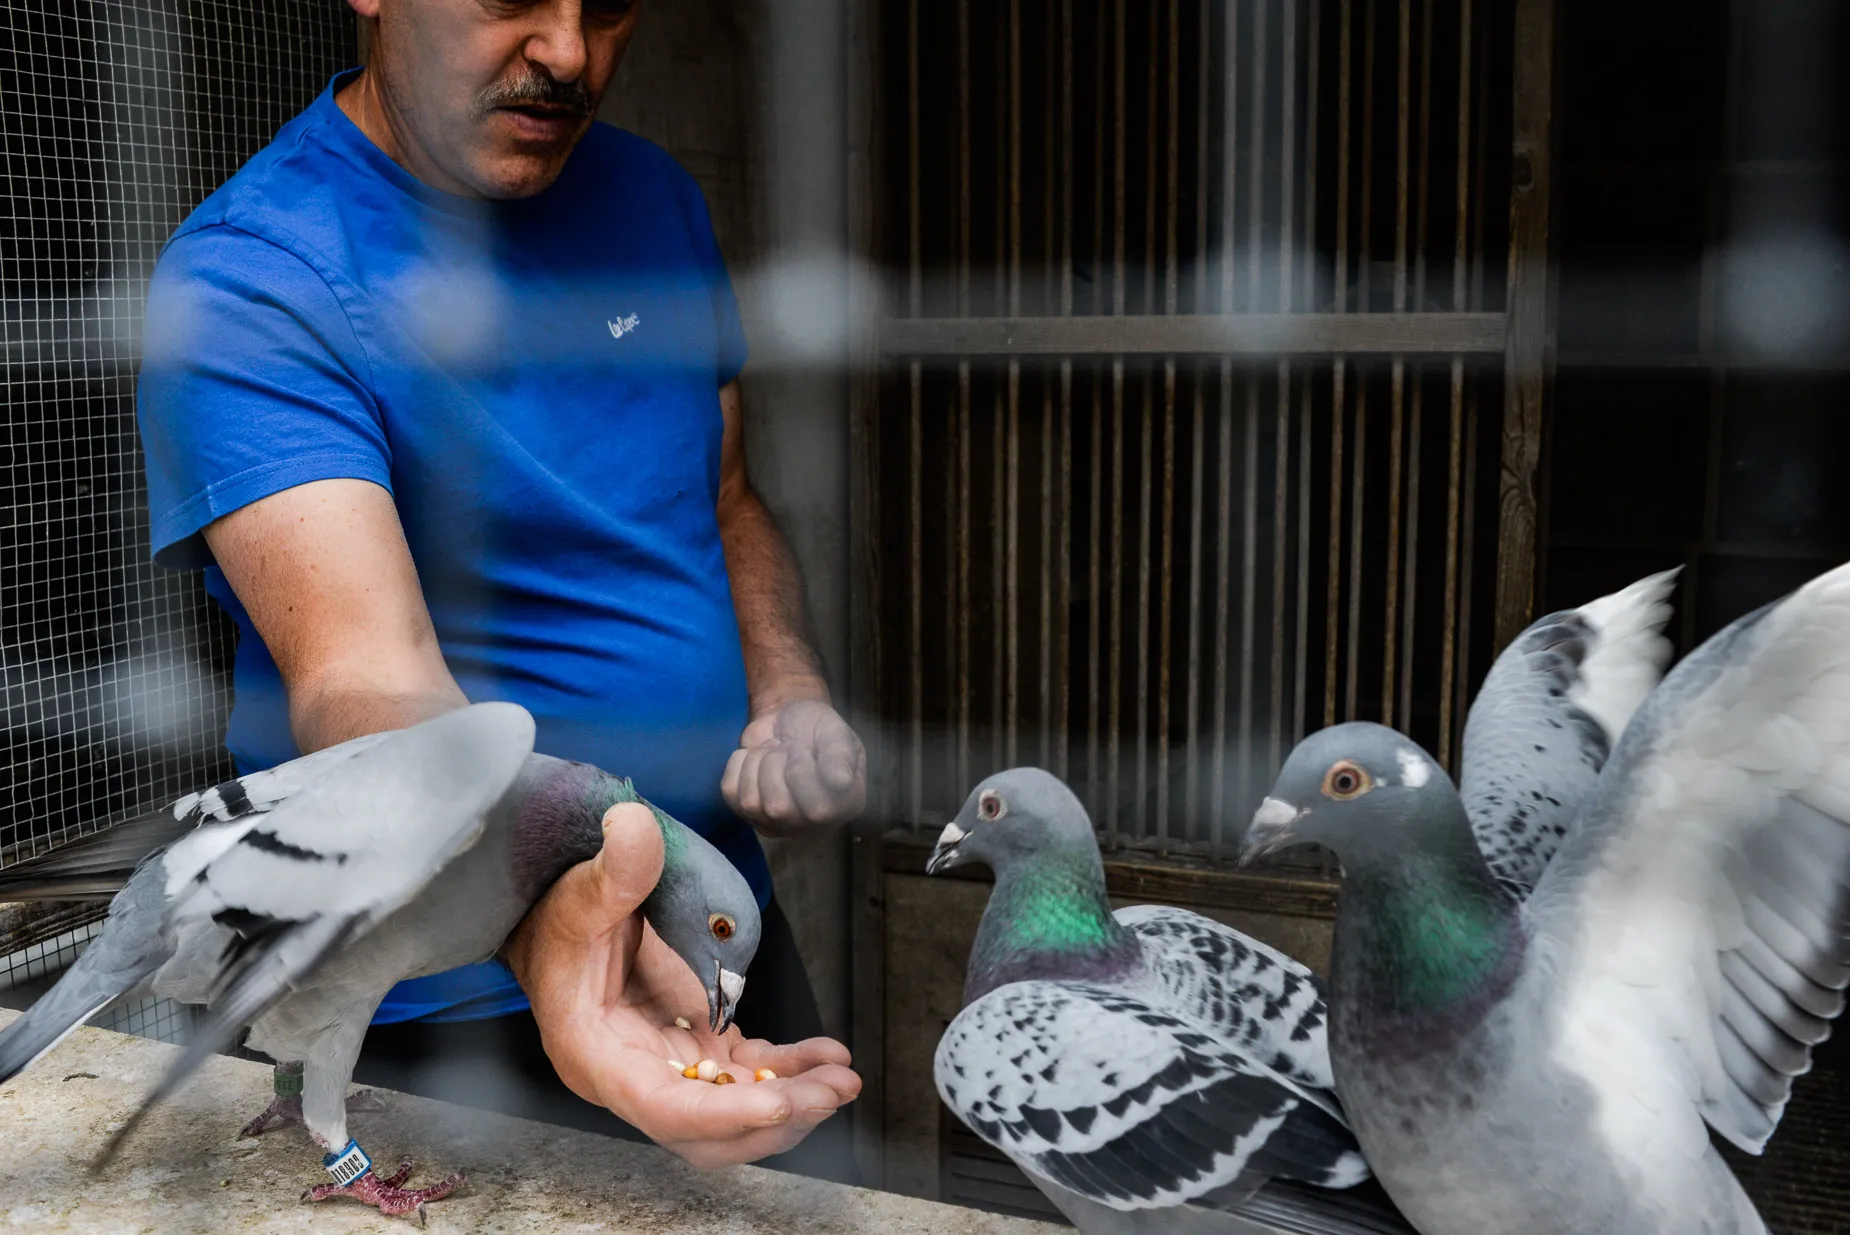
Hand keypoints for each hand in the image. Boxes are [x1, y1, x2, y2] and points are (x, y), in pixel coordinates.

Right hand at [504, 804, 861, 1167]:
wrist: (554, 922)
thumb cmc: (558, 917)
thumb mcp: (582, 892)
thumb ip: (613, 870)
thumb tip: (633, 825)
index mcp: (598, 1057)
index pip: (661, 1109)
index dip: (722, 1114)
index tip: (778, 1101)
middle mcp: (635, 1076)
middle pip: (708, 1130)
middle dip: (774, 1118)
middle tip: (830, 1090)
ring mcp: (670, 1065)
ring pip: (736, 1108)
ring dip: (793, 1100)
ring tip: (843, 1077)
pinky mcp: (696, 1046)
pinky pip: (749, 1074)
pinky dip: (790, 1070)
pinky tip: (827, 1055)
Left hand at [721, 699, 867, 835]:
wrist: (787, 718)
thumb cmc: (817, 727)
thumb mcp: (836, 732)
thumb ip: (839, 755)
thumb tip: (840, 781)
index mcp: (844, 805)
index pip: (818, 809)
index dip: (803, 771)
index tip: (805, 748)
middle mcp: (812, 823)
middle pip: (779, 807)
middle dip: (776, 764)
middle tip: (785, 747)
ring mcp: (776, 821)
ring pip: (751, 802)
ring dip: (757, 762)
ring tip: (772, 751)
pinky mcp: (747, 811)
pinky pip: (730, 794)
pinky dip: (738, 765)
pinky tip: (755, 758)